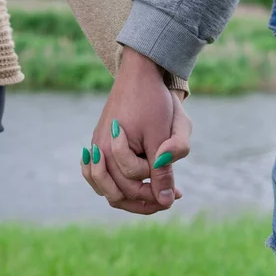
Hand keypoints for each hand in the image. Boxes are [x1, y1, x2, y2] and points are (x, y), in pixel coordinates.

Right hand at [81, 49, 190, 213]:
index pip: (134, 186)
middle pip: (117, 194)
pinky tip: (137, 183)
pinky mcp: (98, 144)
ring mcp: (95, 148)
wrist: (139, 74)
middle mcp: (98, 152)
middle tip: (173, 194)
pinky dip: (115, 185)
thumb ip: (164, 169)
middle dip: (146, 199)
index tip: (180, 192)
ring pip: (105, 189)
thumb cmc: (153, 101)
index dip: (158, 193)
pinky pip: (99, 176)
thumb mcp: (164, 135)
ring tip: (155, 193)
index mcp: (112, 150)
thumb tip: (166, 201)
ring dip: (130, 197)